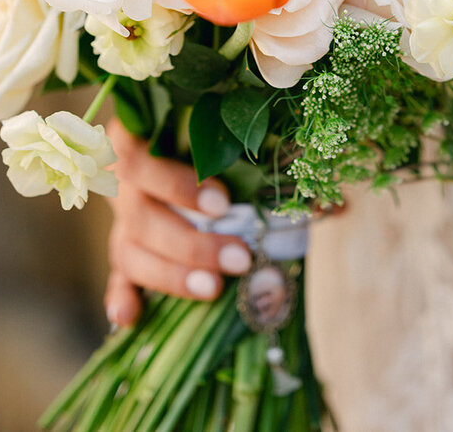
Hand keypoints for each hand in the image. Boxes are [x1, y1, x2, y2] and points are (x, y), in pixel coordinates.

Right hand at [104, 118, 252, 326]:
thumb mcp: (228, 137)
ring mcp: (121, 219)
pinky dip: (122, 296)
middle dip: (192, 244)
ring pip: (131, 251)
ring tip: (213, 289)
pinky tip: (131, 316)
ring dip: (171, 275)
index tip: (223, 205)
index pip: (142, 162)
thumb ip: (270, 155)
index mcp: (136, 140)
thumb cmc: (213, 139)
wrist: (175, 143)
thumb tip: (335, 204)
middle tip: (238, 259)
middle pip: (141, 218)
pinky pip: (116, 277)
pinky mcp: (125, 251)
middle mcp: (124, 182)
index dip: (179, 186)